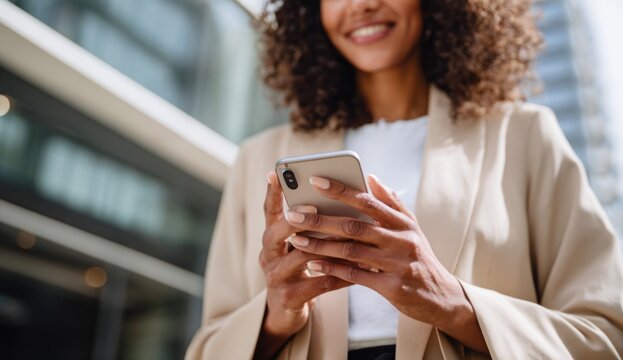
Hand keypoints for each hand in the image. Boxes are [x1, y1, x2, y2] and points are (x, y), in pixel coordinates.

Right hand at [258, 171, 349, 339]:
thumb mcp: (299, 246)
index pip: (269, 211)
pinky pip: (319, 283)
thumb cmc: (301, 269)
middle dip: (295, 219)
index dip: (271, 193)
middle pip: (276, 233)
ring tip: (349, 236)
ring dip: (327, 245)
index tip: (275, 173)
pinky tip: (362, 267)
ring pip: (301, 257)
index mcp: (271, 238)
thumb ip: (312, 224)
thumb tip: (336, 197)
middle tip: (312, 206)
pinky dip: (342, 274)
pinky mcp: (289, 297)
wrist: (286, 312)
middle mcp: (268, 255)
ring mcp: (276, 277)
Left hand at [284, 174, 485, 351]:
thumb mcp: (412, 228)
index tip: (315, 180)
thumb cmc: (420, 257)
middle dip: (320, 219)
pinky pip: (355, 276)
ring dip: (321, 245)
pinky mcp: (391, 287)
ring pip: (351, 251)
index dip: (340, 190)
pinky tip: (313, 264)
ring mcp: (396, 263)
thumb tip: (371, 178)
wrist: (442, 297)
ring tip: (296, 240)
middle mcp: (400, 240)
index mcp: (402, 222)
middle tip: (293, 214)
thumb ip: (392, 203)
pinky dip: (333, 269)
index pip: (367, 200)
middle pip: (353, 225)